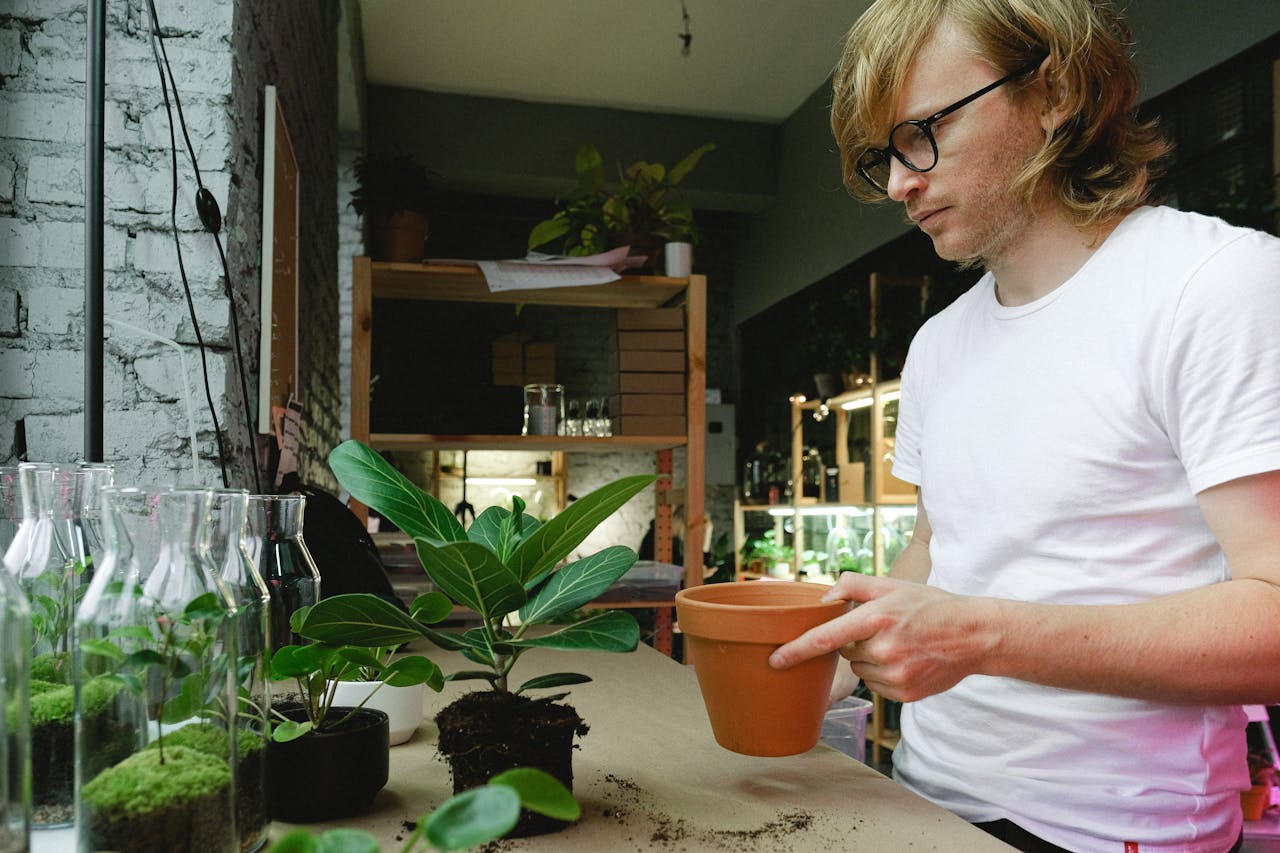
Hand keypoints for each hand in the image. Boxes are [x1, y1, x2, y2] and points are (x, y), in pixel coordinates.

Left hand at [769, 573, 994, 701]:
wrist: (974, 634)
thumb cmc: (928, 605)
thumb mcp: (891, 584)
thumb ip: (852, 584)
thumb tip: (823, 601)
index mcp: (876, 618)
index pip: (826, 638)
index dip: (796, 650)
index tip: (775, 660)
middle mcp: (884, 649)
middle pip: (845, 652)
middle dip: (855, 641)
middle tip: (884, 629)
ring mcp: (896, 675)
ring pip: (861, 669)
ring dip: (870, 658)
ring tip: (899, 644)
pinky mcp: (905, 694)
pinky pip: (877, 685)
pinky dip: (884, 674)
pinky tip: (906, 660)